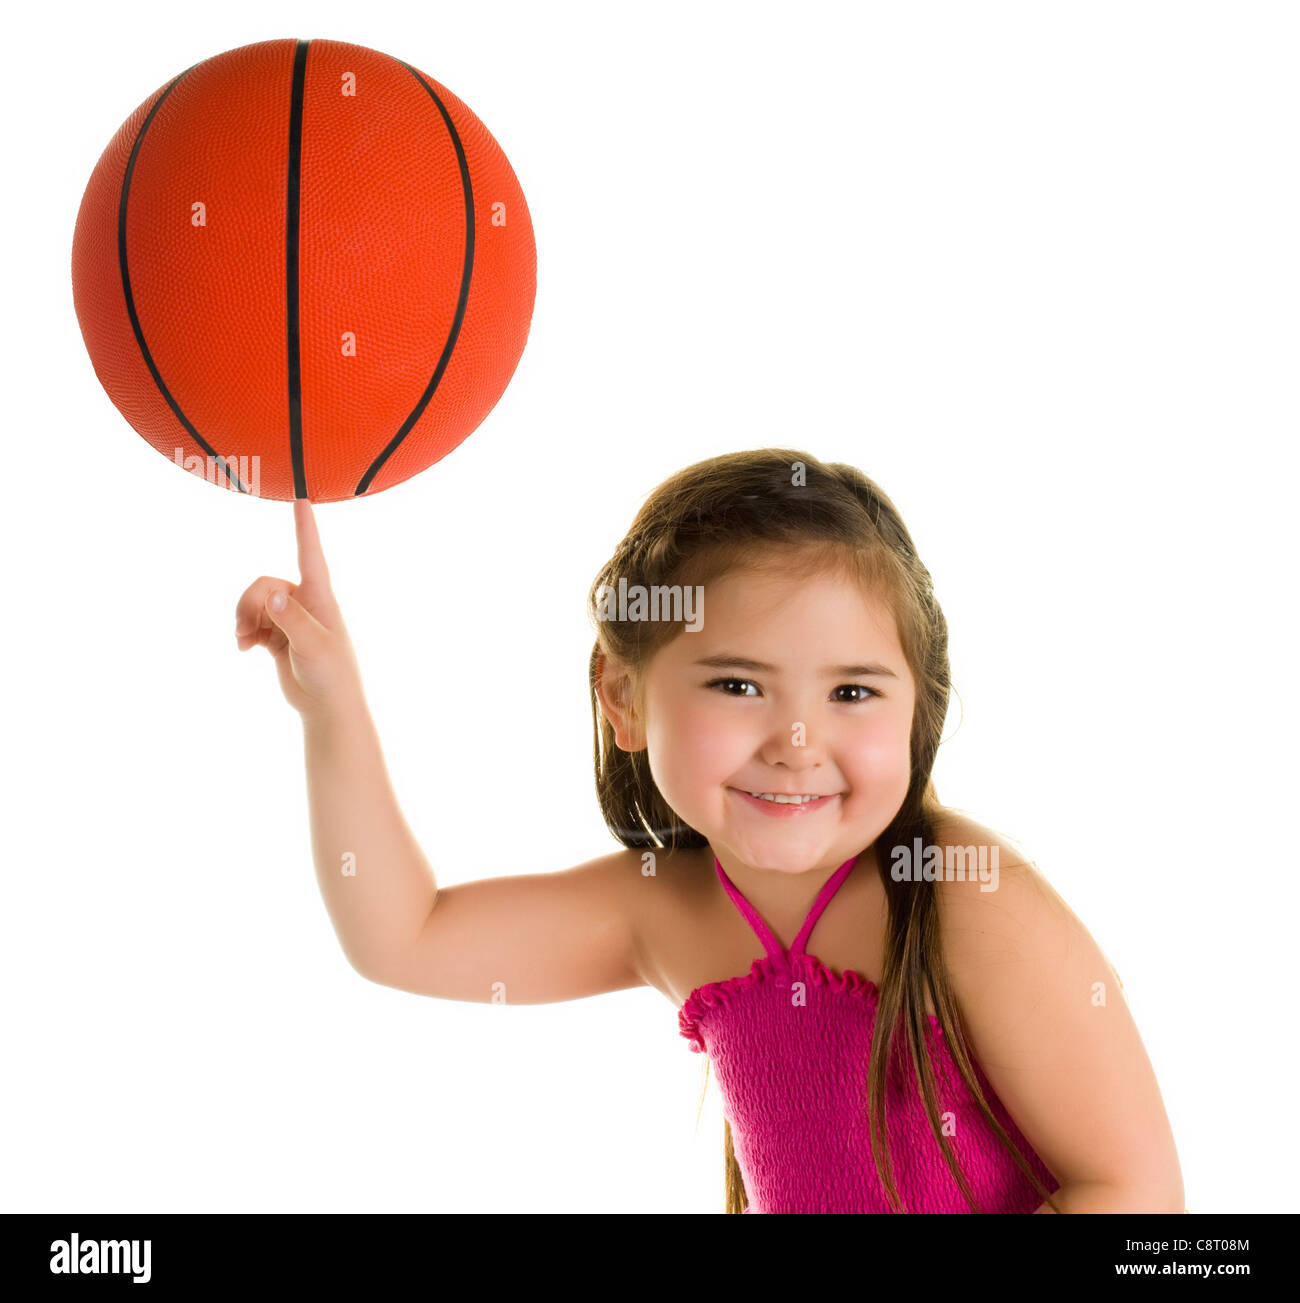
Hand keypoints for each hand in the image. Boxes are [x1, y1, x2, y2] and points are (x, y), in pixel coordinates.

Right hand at [233, 499, 365, 722]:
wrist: (327, 706)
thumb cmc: (331, 674)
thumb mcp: (313, 646)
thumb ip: (291, 619)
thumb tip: (272, 594)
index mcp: (320, 597)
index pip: (311, 553)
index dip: (305, 525)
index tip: (300, 497)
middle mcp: (305, 602)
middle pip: (265, 582)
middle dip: (248, 602)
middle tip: (243, 631)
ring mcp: (290, 618)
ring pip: (255, 601)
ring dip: (243, 617)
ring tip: (243, 641)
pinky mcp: (279, 634)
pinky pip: (252, 620)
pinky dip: (244, 631)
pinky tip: (244, 648)